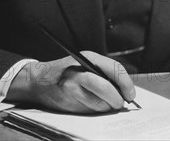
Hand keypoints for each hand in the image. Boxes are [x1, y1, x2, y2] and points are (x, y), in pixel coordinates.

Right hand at [6, 52, 134, 112]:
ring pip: (98, 103)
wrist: (39, 81)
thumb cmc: (68, 72)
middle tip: (120, 103)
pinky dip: (94, 111)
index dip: (126, 83)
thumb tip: (125, 90)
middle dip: (116, 100)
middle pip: (106, 88)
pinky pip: (88, 111)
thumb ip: (104, 72)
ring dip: (105, 107)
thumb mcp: (86, 62)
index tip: (131, 94)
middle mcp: (79, 71)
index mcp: (88, 58)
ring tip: (104, 103)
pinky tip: (90, 104)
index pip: (114, 69)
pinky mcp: (67, 102)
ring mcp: (71, 87)